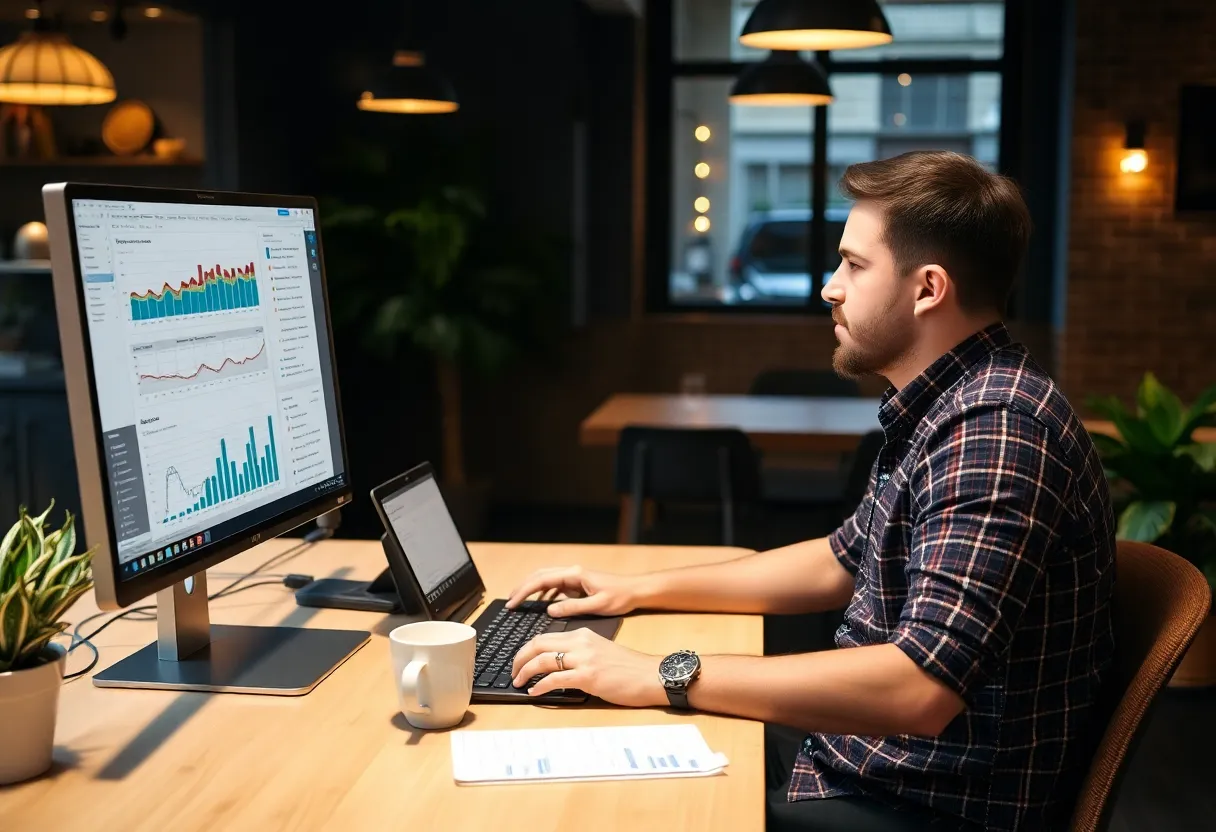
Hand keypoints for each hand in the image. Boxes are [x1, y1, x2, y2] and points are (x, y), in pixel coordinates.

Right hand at [504, 565, 645, 617]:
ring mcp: (574, 577)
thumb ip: (572, 607)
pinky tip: (540, 604)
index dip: (524, 591)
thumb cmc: (620, 596)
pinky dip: (543, 593)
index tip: (512, 602)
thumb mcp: (597, 605)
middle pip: (539, 576)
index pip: (542, 580)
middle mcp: (572, 572)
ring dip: (531, 589)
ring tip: (518, 602)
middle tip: (509, 601)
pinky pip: (555, 586)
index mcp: (574, 575)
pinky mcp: (577, 584)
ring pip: (546, 579)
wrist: (636, 590)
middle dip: (522, 587)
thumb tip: (549, 610)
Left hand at [511, 628, 666, 706]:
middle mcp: (580, 642)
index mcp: (582, 634)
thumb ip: (578, 654)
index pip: (544, 637)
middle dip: (519, 658)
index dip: (526, 649)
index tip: (519, 661)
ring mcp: (584, 658)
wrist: (651, 675)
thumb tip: (555, 667)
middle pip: (537, 644)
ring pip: (542, 659)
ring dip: (525, 671)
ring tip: (519, 682)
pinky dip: (540, 685)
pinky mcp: (588, 676)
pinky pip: (555, 679)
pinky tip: (535, 692)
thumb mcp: (600, 651)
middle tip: (513, 672)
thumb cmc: (629, 668)